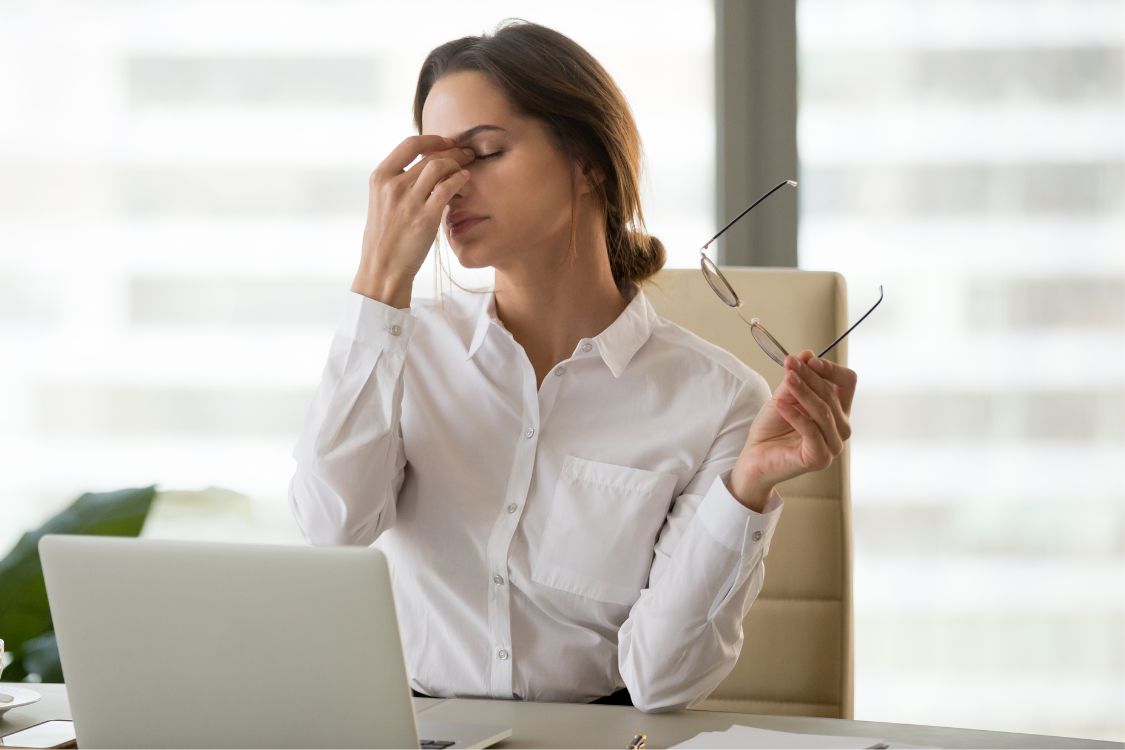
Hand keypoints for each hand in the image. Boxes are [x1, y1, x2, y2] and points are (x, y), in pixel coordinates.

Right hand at [352, 135, 476, 305]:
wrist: (382, 267)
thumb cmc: (384, 237)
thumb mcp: (381, 202)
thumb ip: (396, 182)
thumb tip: (419, 166)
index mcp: (380, 178)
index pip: (409, 145)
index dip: (432, 140)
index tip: (446, 142)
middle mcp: (392, 186)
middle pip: (429, 156)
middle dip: (453, 151)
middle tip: (466, 153)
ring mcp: (408, 201)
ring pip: (439, 168)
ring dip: (458, 163)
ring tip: (468, 166)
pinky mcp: (424, 218)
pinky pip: (447, 188)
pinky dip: (459, 180)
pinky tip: (465, 180)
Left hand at [729, 350, 857, 511]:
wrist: (755, 456)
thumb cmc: (772, 429)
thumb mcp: (784, 397)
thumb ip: (797, 379)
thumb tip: (808, 354)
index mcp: (837, 411)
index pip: (847, 383)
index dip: (831, 369)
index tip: (809, 360)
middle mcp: (840, 429)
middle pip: (832, 394)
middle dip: (809, 377)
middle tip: (789, 364)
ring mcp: (833, 446)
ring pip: (823, 411)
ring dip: (803, 392)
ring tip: (786, 379)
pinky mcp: (820, 458)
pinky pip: (811, 430)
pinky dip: (795, 415)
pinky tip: (779, 404)